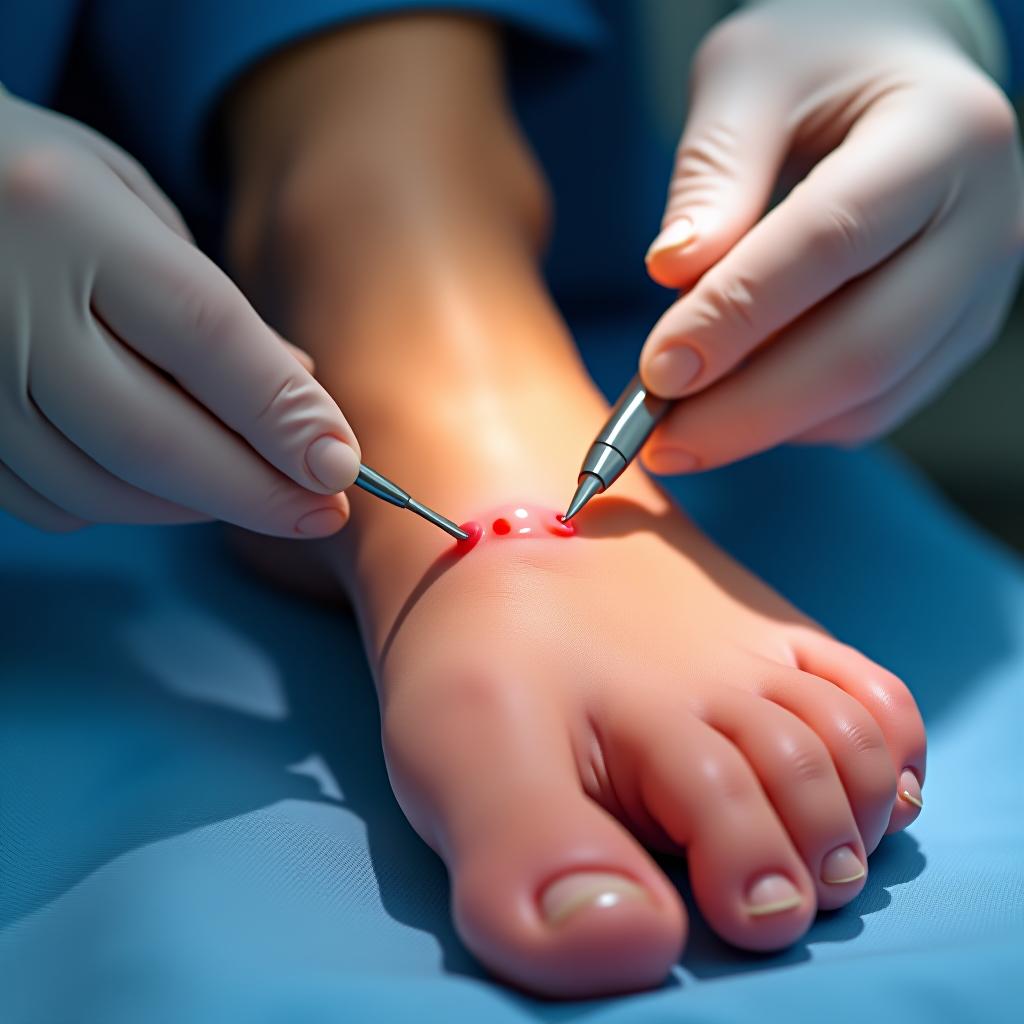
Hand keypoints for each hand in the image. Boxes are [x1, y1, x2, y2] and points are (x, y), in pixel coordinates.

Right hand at [0, 91, 359, 534]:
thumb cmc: (44, 189)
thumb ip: (216, 310)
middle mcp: (8, 304)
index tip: (342, 468)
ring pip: (103, 489)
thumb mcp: (137, 209)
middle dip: (256, 493)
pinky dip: (128, 506)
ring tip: (257, 493)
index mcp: (67, 217)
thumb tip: (300, 412)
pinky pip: (53, 504)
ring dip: (199, 507)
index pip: (204, 335)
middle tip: (323, 514)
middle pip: (154, 438)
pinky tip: (167, 483)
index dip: (284, 415)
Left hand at [638, 0, 1023, 472]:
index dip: (737, 317)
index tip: (657, 371)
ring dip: (765, 428)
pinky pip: (875, 408)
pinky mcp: (954, 336)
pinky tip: (734, 409)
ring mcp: (980, 290)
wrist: (898, 79)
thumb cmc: (817, 65)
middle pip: (864, 348)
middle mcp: (985, 221)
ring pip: (872, 395)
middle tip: (659, 442)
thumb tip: (673, 272)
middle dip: (749, 410)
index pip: (830, 243)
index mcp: (943, 133)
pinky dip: (796, 424)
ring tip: (679, 432)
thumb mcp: (750, 76)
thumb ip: (714, 169)